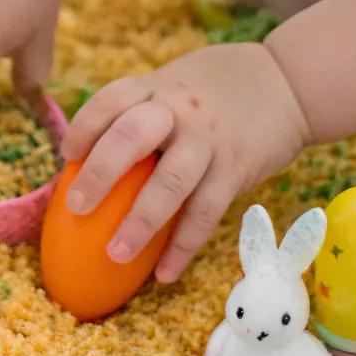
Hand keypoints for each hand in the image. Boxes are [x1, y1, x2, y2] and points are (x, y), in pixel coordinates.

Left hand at [60, 43, 310, 282]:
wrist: (287, 82)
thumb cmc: (217, 89)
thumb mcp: (175, 83)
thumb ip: (142, 110)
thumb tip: (92, 158)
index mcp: (157, 87)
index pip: (110, 101)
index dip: (84, 128)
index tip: (67, 155)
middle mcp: (179, 110)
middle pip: (130, 137)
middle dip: (100, 173)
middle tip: (76, 207)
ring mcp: (209, 140)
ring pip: (170, 183)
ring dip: (140, 223)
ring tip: (115, 254)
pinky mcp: (236, 168)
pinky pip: (205, 212)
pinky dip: (183, 246)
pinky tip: (165, 273)